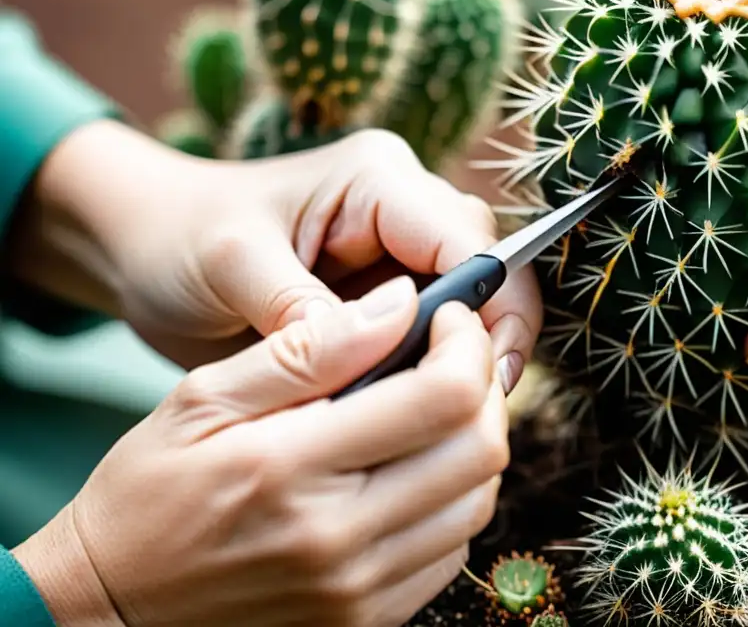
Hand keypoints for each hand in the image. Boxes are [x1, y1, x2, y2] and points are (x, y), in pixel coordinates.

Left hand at [11, 122, 540, 392]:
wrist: (144, 250)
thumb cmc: (178, 239)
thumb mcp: (231, 265)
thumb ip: (300, 308)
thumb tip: (373, 359)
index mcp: (376, 179)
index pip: (468, 241)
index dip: (486, 311)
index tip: (474, 383)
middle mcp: (403, 205)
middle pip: (490, 270)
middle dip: (487, 339)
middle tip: (471, 411)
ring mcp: (399, 251)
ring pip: (475, 303)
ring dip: (465, 360)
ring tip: (446, 419)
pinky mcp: (388, 293)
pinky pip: (437, 332)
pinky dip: (435, 371)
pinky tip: (419, 412)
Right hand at [14, 277, 509, 625]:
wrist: (113, 611)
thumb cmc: (148, 495)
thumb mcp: (205, 400)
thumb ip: (308, 347)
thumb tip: (399, 303)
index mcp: (294, 466)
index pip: (442, 398)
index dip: (467, 344)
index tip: (449, 318)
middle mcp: (340, 539)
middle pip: (481, 451)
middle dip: (483, 386)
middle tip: (449, 357)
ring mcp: (359, 590)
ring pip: (479, 501)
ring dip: (472, 441)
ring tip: (429, 409)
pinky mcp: (366, 620)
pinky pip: (451, 551)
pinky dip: (451, 498)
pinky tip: (411, 469)